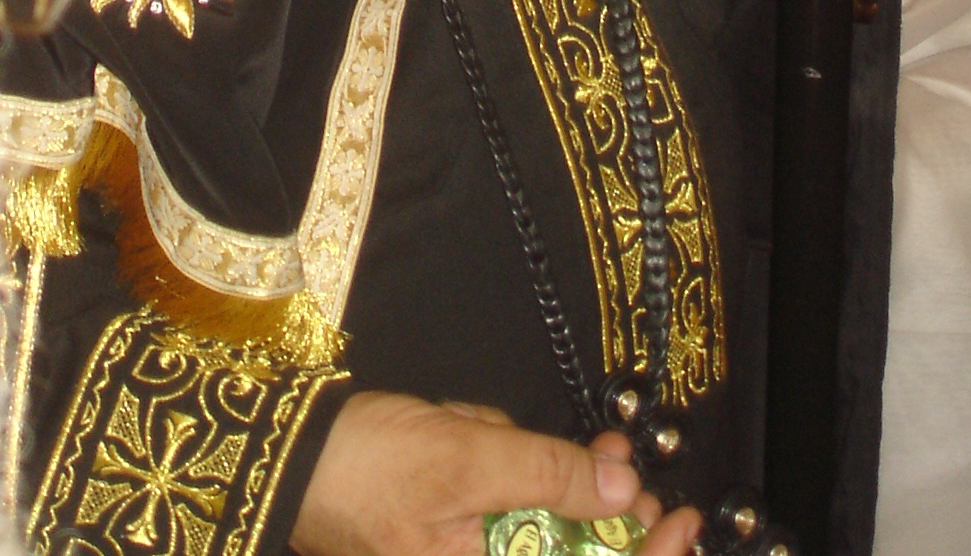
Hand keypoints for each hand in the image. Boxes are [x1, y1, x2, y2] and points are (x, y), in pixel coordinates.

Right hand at [290, 395, 698, 555]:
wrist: (288, 458)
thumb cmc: (365, 467)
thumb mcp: (465, 455)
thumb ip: (548, 475)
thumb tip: (624, 492)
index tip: (683, 523)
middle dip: (596, 506)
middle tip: (612, 455)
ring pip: (543, 529)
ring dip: (539, 476)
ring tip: (491, 432)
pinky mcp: (457, 539)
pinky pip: (504, 511)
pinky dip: (507, 471)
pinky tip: (475, 437)